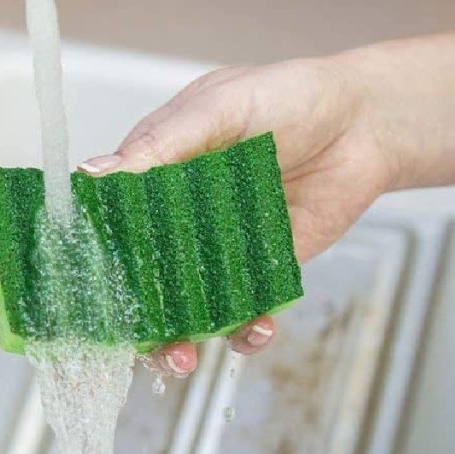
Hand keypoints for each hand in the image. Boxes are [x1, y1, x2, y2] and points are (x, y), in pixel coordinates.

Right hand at [79, 59, 398, 374]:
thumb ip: (164, 142)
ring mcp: (220, 250)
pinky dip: (245, 332)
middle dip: (133, 317)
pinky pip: (244, 313)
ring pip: (185, 307)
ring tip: (186, 356)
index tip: (89, 292)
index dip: (96, 258)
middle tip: (138, 338)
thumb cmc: (291, 96)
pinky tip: (256, 328)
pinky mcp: (263, 272)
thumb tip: (94, 174)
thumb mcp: (222, 105)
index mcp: (156, 173)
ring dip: (179, 340)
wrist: (365, 122)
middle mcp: (180, 218)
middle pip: (141, 277)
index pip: (110, 222)